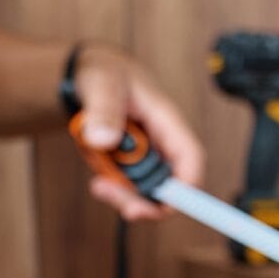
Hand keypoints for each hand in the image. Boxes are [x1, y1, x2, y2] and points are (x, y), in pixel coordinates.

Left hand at [74, 43, 204, 219]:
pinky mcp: (130, 166)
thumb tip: (102, 139)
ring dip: (123, 196)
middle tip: (116, 200)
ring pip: (147, 193)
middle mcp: (162, 145)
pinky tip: (96, 176)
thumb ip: (103, 110)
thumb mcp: (102, 84)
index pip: (190, 158)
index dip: (187, 185)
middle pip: (169, 186)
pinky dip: (112, 189)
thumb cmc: (104, 73)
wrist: (88, 75)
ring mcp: (146, 158)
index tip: (167, 204)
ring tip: (97, 185)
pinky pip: (127, 189)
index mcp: (168, 123)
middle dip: (145, 201)